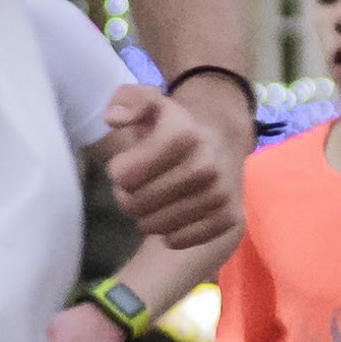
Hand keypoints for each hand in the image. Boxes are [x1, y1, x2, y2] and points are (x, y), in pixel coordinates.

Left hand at [101, 84, 239, 251]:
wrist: (221, 141)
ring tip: (156, 196)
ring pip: (152, 226)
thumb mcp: (149, 102)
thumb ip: (127, 101)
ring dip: (146, 214)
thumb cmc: (173, 126)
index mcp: (183, 135)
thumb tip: (113, 119)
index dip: (119, 171)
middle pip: (134, 204)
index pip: (125, 175)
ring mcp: (219, 195)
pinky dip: (168, 231)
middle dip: (129, 195)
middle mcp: (206, 166)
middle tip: (141, 183)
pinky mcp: (227, 220)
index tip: (129, 162)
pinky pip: (176, 240)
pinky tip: (175, 211)